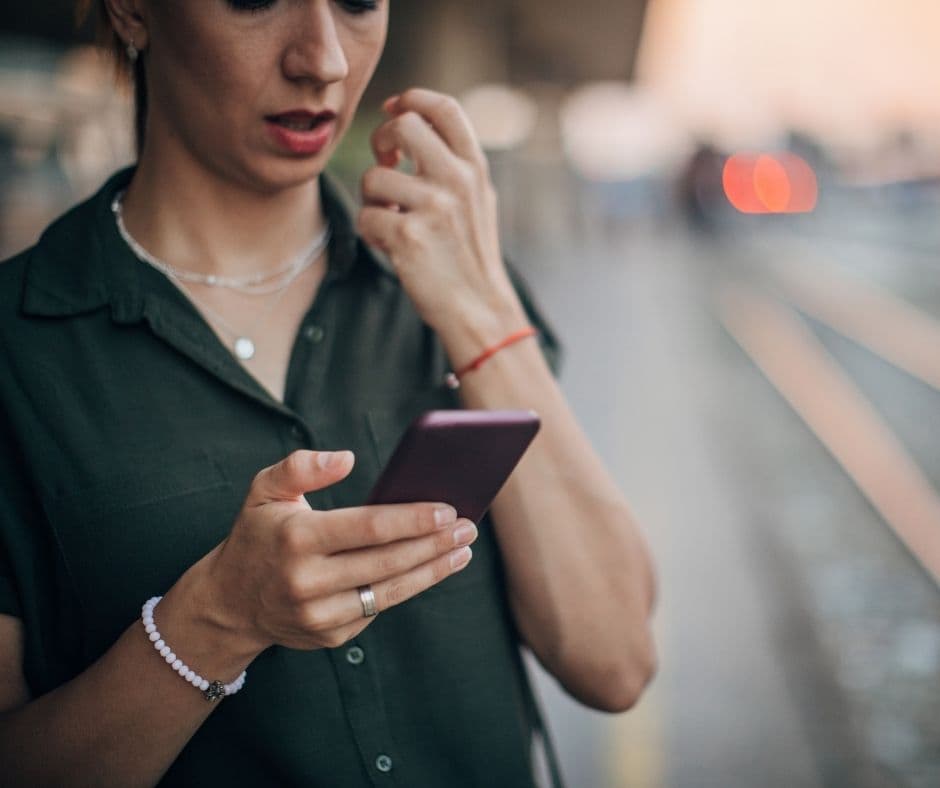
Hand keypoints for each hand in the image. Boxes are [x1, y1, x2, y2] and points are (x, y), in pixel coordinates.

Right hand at [195, 450, 476, 652]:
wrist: (228, 603)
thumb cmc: (257, 535)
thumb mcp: (264, 490)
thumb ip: (301, 467)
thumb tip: (346, 458)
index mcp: (296, 538)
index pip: (367, 527)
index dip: (412, 519)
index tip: (447, 509)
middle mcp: (307, 581)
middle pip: (387, 561)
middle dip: (434, 544)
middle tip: (467, 527)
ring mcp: (318, 614)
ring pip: (389, 592)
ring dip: (432, 571)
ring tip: (461, 551)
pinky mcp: (330, 636)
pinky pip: (378, 610)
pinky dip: (406, 588)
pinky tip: (430, 569)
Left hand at [357, 88, 527, 352]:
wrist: (479, 309)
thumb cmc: (470, 257)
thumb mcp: (478, 200)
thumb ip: (452, 163)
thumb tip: (408, 119)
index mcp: (475, 168)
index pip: (444, 108)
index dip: (412, 98)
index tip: (393, 109)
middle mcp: (457, 181)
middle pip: (403, 126)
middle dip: (382, 140)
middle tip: (385, 164)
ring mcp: (434, 208)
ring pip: (373, 177)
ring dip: (372, 199)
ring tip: (391, 219)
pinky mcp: (408, 237)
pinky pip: (366, 217)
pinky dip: (371, 232)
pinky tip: (391, 245)